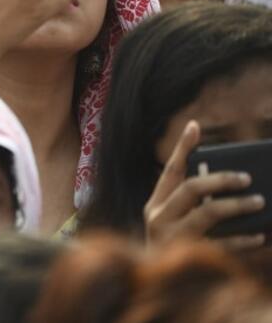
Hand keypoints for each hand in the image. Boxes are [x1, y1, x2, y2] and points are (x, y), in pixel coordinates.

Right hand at [145, 121, 264, 249]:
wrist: (154, 289)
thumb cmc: (174, 250)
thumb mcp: (174, 222)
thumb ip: (192, 202)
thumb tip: (229, 180)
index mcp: (155, 205)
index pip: (170, 171)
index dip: (183, 148)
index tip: (196, 126)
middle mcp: (158, 219)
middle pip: (191, 188)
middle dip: (221, 179)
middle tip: (247, 178)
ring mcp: (172, 239)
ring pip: (207, 213)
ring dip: (236, 205)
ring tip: (259, 202)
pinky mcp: (188, 258)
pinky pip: (222, 245)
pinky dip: (243, 239)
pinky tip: (260, 235)